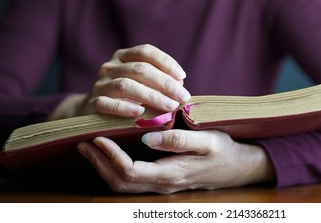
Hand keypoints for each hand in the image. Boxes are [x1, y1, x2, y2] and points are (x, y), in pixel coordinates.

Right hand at [50, 44, 189, 118]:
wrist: (91, 111)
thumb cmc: (125, 97)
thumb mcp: (140, 83)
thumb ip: (158, 81)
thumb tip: (181, 86)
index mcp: (123, 56)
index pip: (146, 52)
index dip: (166, 62)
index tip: (183, 77)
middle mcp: (110, 66)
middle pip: (140, 69)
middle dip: (165, 83)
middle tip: (183, 97)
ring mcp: (100, 84)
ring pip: (126, 85)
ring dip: (151, 96)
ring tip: (170, 106)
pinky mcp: (92, 103)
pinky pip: (109, 104)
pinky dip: (125, 108)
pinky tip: (140, 113)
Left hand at [77, 130, 274, 193]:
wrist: (237, 167)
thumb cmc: (223, 151)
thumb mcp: (207, 140)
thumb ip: (178, 140)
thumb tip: (148, 138)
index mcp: (170, 174)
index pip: (130, 171)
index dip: (110, 156)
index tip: (97, 137)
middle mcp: (162, 184)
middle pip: (120, 182)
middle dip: (99, 163)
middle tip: (83, 142)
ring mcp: (162, 184)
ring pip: (124, 184)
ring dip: (104, 167)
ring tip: (91, 148)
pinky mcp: (163, 179)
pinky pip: (133, 179)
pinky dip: (116, 167)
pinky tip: (113, 153)